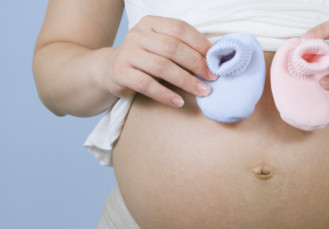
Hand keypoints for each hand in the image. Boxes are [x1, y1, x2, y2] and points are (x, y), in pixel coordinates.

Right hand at [99, 15, 217, 107]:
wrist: (110, 70)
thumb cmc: (145, 60)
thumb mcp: (160, 48)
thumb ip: (181, 49)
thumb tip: (213, 59)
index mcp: (151, 23)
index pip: (180, 28)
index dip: (199, 43)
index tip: (215, 59)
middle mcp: (138, 35)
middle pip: (173, 48)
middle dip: (196, 64)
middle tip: (212, 77)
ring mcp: (128, 53)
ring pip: (162, 66)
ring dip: (186, 81)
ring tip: (202, 91)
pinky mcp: (120, 72)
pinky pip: (147, 84)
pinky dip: (165, 94)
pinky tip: (179, 102)